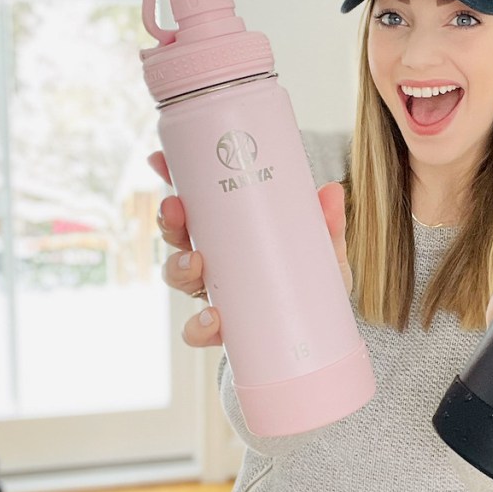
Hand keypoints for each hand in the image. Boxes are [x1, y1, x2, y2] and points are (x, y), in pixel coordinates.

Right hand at [147, 151, 351, 347]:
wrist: (324, 330)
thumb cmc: (314, 279)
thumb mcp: (323, 248)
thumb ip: (327, 223)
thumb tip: (332, 191)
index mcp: (230, 233)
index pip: (196, 203)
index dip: (172, 180)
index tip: (160, 160)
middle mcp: (214, 260)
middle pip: (176, 237)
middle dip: (169, 221)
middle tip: (175, 208)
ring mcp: (214, 293)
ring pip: (178, 277)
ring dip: (178, 267)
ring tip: (196, 262)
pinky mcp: (222, 329)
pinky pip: (197, 330)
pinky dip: (199, 325)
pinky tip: (213, 317)